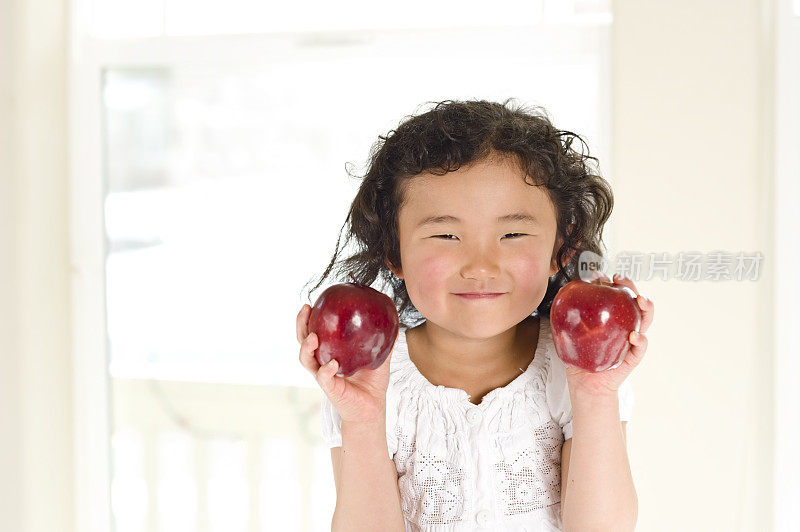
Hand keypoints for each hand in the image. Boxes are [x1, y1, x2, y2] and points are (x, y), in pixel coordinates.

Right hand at [296, 303, 394, 424]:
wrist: (373, 408)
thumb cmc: (373, 382)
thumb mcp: (380, 357)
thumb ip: (385, 340)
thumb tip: (395, 319)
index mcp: (331, 352)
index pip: (314, 332)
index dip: (309, 319)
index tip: (310, 304)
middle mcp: (323, 363)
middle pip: (303, 343)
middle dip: (301, 326)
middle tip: (305, 310)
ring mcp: (325, 376)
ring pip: (307, 360)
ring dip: (306, 347)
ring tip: (313, 337)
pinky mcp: (331, 390)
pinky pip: (323, 378)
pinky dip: (326, 370)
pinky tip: (333, 364)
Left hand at [564, 273, 654, 396]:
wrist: (585, 383)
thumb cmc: (580, 356)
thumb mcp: (570, 334)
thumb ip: (567, 318)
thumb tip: (560, 297)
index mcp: (612, 317)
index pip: (616, 294)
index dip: (611, 282)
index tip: (601, 275)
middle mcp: (624, 324)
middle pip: (634, 301)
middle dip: (631, 286)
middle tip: (620, 279)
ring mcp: (631, 339)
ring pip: (645, 319)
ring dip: (646, 307)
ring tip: (640, 300)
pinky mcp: (633, 357)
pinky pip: (641, 347)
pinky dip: (641, 340)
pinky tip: (634, 335)